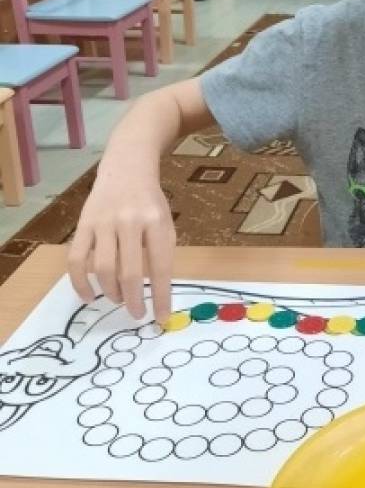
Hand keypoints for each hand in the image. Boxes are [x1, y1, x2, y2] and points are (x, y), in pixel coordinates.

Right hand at [67, 169, 175, 321]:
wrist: (127, 170)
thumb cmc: (150, 203)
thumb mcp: (165, 223)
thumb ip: (162, 254)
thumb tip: (157, 295)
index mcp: (155, 222)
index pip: (160, 267)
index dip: (161, 296)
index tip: (161, 318)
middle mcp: (129, 222)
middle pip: (129, 272)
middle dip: (133, 300)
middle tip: (137, 314)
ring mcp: (103, 222)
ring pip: (102, 269)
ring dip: (110, 292)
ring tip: (117, 300)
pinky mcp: (83, 224)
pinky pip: (75, 260)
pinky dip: (79, 283)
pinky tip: (89, 296)